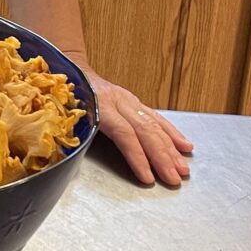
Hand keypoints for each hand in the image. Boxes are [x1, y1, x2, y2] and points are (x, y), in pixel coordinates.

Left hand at [72, 61, 193, 187]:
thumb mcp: (66, 117)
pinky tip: (185, 146)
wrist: (72, 71)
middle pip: (145, 131)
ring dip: (171, 149)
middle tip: (174, 179)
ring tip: (183, 168)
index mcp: (101, 106)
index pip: (124, 134)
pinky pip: (157, 118)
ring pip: (155, 125)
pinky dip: (172, 133)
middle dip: (162, 157)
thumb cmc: (66, 98)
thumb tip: (79, 158)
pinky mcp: (135, 101)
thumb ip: (77, 135)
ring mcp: (129, 100)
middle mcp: (119, 101)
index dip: (137, 157)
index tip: (148, 178)